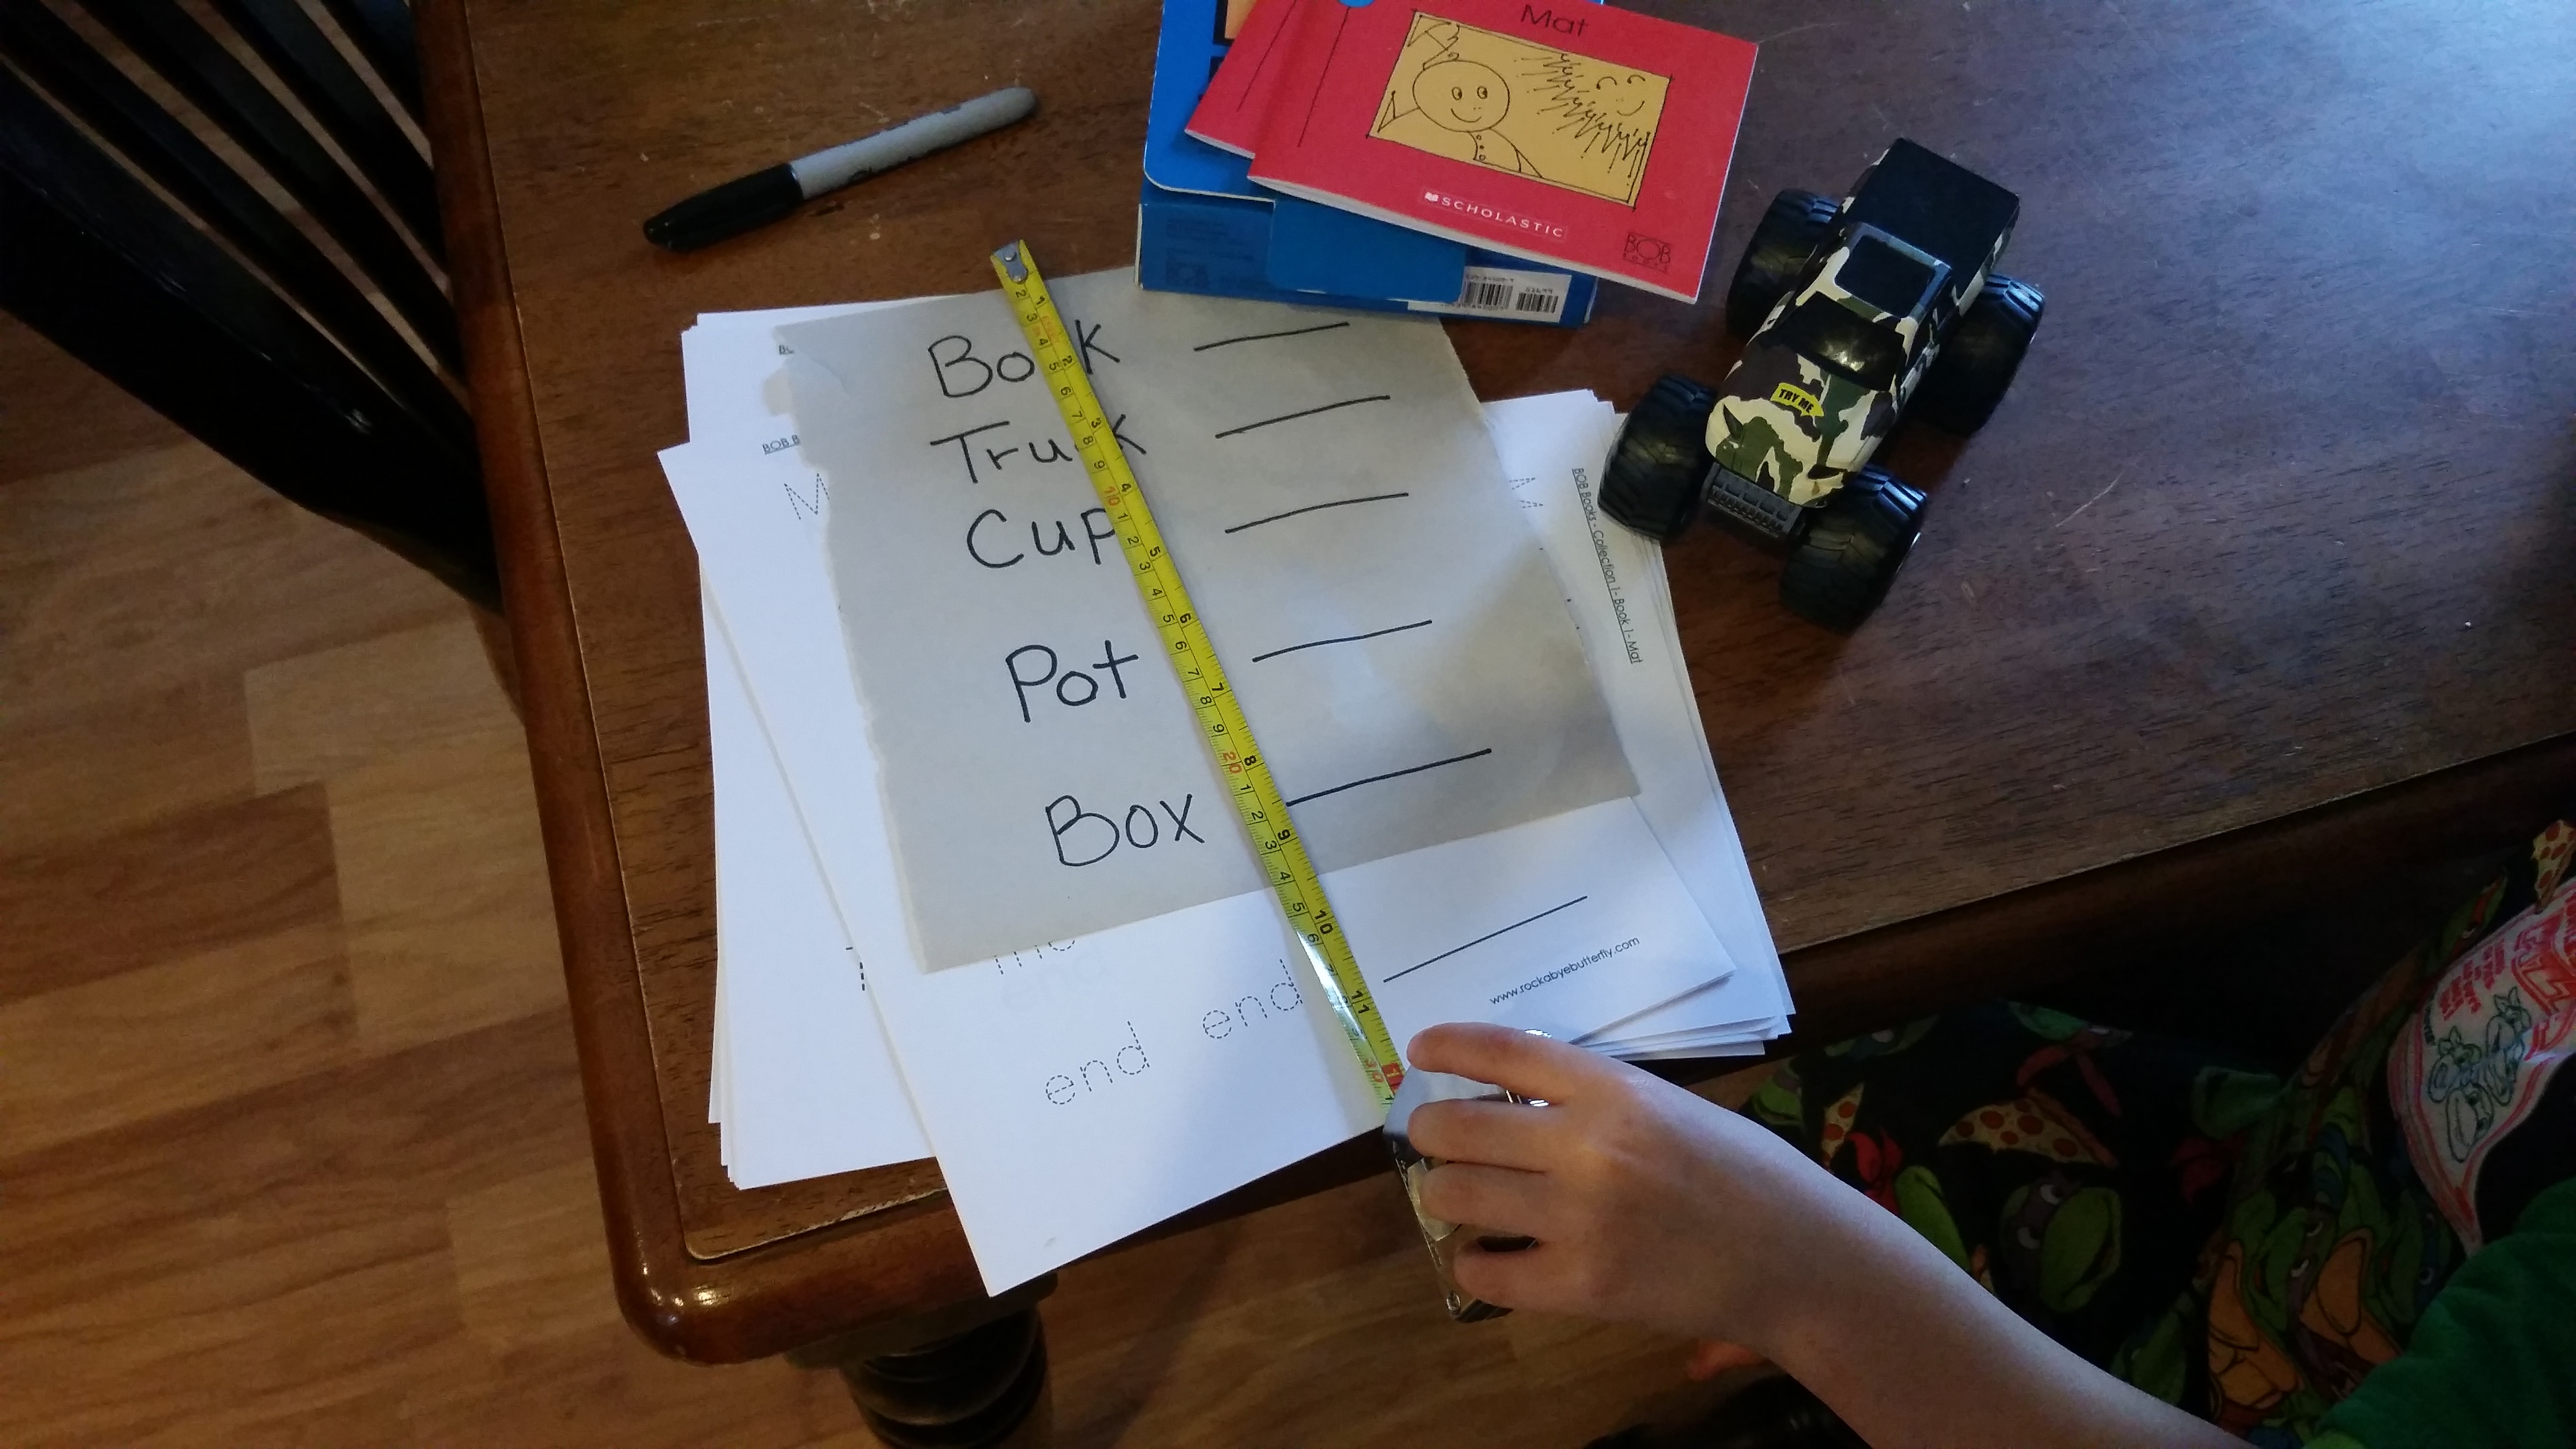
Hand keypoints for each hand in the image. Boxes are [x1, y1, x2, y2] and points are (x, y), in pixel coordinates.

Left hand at [1405, 1024, 2246, 1448]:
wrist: (1801, 1259)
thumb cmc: (1743, 1176)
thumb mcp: (1671, 1109)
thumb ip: (1595, 1100)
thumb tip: (1507, 1096)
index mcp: (1616, 1091)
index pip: (1503, 1052)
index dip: (1449, 1046)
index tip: (1418, 1049)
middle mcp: (1588, 1146)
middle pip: (1459, 1127)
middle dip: (1431, 1132)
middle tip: (1433, 1140)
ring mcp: (1580, 1219)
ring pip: (1457, 1196)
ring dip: (1446, 1195)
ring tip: (1459, 1198)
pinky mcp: (1582, 1286)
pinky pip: (1486, 1270)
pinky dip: (1475, 1262)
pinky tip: (1491, 1257)